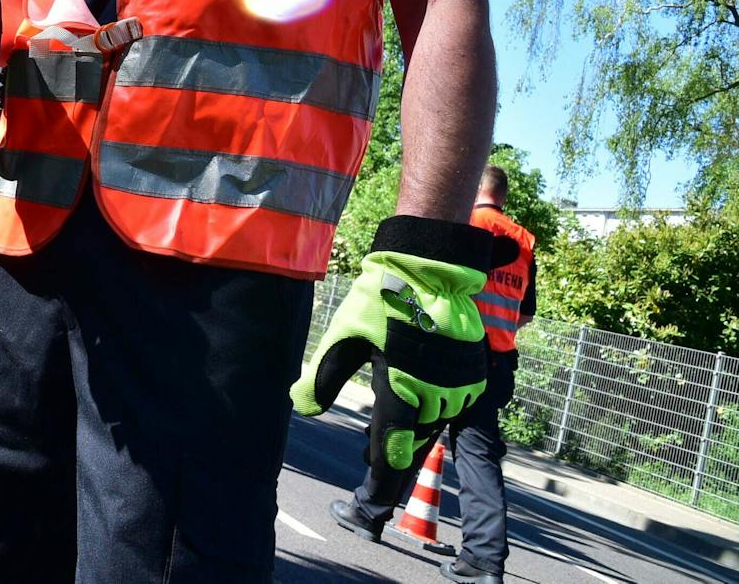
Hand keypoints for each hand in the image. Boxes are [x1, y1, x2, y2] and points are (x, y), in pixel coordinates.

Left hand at [291, 216, 502, 499]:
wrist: (428, 269)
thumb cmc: (380, 300)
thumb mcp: (343, 336)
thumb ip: (323, 377)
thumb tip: (301, 408)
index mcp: (400, 388)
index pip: (391, 449)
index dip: (383, 480)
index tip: (373, 502)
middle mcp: (434, 393)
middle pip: (414, 443)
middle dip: (394, 462)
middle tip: (373, 479)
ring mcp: (457, 385)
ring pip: (433, 426)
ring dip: (412, 438)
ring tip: (384, 447)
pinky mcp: (470, 374)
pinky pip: (450, 406)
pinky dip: (430, 415)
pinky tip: (414, 415)